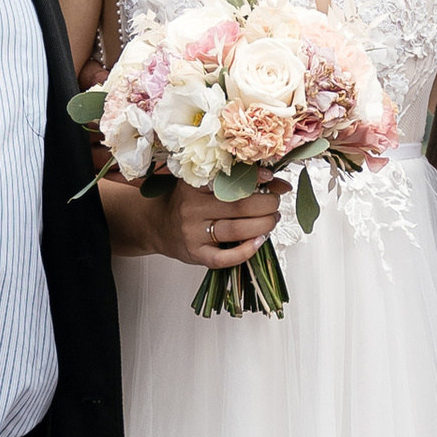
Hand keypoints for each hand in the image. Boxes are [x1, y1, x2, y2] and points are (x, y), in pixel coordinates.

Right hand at [157, 179, 285, 275]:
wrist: (157, 225)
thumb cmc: (186, 202)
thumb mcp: (204, 184)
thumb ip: (237, 180)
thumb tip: (280, 183)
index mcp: (194, 185)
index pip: (229, 179)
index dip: (255, 178)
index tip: (272, 179)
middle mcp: (192, 208)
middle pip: (239, 206)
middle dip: (267, 204)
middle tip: (275, 203)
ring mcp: (194, 233)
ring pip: (237, 230)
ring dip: (263, 225)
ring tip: (272, 220)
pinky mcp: (196, 254)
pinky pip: (225, 258)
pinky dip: (246, 251)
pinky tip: (259, 242)